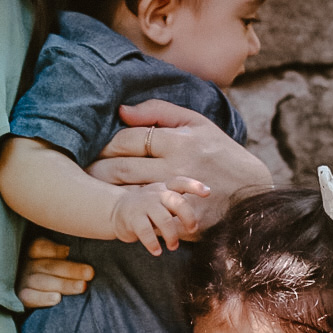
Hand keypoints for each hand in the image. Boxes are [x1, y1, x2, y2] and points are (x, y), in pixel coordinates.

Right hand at [17, 237, 93, 309]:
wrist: (35, 291)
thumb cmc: (52, 270)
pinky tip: (57, 299)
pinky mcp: (23, 297)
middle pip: (48, 266)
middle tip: (90, 273)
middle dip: (71, 269)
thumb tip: (90, 251)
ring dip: (64, 284)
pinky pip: (30, 297)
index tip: (70, 252)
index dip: (55, 250)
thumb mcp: (55, 258)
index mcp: (34, 251)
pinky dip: (43, 298)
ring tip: (82, 286)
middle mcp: (28, 265)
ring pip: (43, 281)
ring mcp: (24, 281)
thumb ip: (68, 255)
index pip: (40, 247)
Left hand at [89, 100, 271, 230]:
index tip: (93, 147)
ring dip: (103, 194)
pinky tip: (112, 214)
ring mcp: (179, 197)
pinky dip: (127, 217)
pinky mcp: (183, 222)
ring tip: (84, 190)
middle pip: (122, 169)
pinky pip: (147, 219)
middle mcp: (177, 168)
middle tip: (77, 171)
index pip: (130, 140)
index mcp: (179, 142)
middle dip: (95, 170)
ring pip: (129, 195)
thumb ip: (159, 112)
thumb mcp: (198, 124)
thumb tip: (122, 110)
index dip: (106, 144)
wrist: (254, 195)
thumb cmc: (223, 154)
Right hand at [109, 180, 207, 255]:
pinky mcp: (133, 218)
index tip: (207, 193)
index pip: (180, 183)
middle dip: (188, 217)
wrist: (116, 211)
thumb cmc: (146, 209)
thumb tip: (197, 221)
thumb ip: (177, 205)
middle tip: (192, 230)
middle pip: (176, 202)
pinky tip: (157, 251)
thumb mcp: (161, 201)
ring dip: (172, 236)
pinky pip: (146, 232)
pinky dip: (153, 244)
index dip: (194, 186)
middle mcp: (155, 194)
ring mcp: (143, 205)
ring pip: (164, 219)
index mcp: (164, 188)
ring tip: (173, 246)